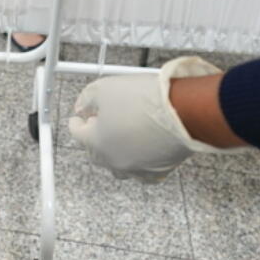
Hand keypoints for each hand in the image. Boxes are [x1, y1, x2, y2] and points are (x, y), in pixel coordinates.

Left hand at [68, 57, 235, 182]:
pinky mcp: (157, 171)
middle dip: (94, 137)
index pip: (77, 133)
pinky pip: (141, 171)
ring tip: (119, 135)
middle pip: (95, 152)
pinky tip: (139, 148)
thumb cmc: (146, 100)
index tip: (78, 118)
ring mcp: (136, 169)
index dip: (77, 122)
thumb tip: (82, 106)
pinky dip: (137, 160)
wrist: (183, 112)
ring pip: (117, 165)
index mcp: (96, 142)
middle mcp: (113, 161)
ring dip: (114, 150)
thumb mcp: (105, 88)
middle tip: (98, 124)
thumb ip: (87, 98)